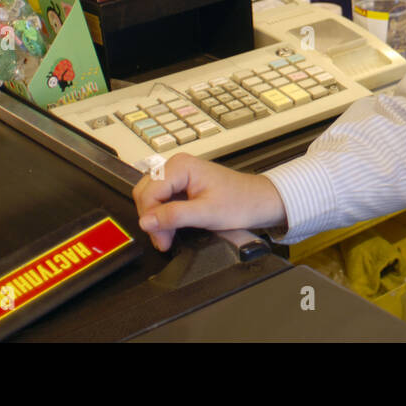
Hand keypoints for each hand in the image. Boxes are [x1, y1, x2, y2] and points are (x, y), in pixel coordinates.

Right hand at [131, 153, 287, 251]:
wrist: (259, 202)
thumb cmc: (241, 202)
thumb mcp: (207, 213)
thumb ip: (175, 216)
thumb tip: (146, 221)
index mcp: (181, 166)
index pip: (148, 192)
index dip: (151, 218)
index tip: (160, 238)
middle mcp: (177, 166)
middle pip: (146, 193)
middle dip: (152, 219)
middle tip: (164, 240)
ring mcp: (179, 175)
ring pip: (152, 198)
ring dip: (157, 220)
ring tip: (168, 237)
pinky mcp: (182, 185)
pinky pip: (162, 200)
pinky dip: (164, 217)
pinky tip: (173, 229)